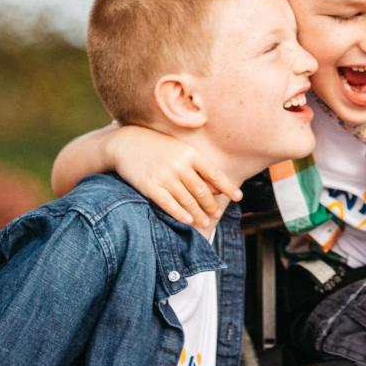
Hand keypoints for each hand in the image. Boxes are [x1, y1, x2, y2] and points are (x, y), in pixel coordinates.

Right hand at [107, 126, 241, 228]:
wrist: (126, 143)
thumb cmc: (158, 148)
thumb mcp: (181, 150)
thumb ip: (199, 167)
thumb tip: (219, 187)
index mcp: (190, 154)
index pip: (214, 174)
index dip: (228, 187)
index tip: (239, 197)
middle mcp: (179, 164)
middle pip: (201, 190)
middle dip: (211, 205)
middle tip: (216, 214)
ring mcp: (164, 175)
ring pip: (187, 200)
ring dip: (198, 214)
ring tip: (205, 223)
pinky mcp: (149, 185)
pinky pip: (168, 204)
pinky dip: (180, 214)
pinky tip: (188, 221)